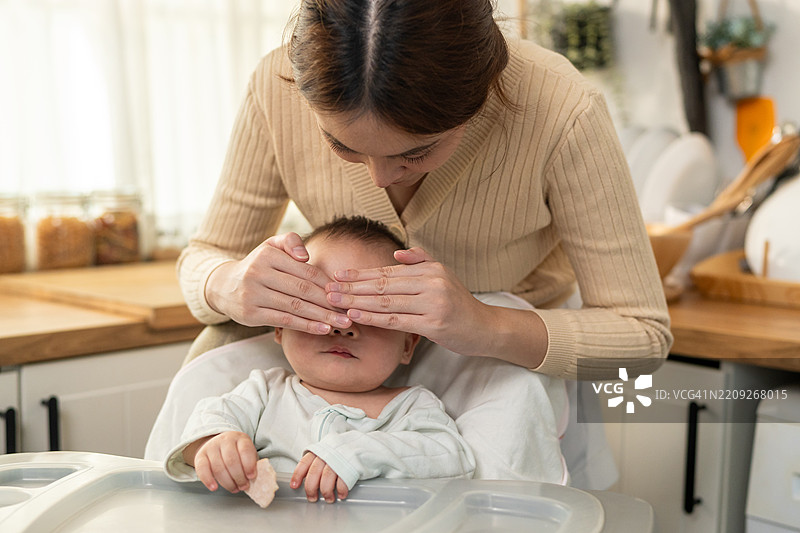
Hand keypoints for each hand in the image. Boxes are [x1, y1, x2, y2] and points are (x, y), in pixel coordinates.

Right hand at [184, 432, 258, 492]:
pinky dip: (208, 480)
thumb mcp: (248, 453)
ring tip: (234, 488)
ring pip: (218, 467)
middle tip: (244, 486)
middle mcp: (225, 440)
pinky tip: (214, 488)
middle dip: (239, 477)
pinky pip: (202, 469)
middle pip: (231, 461)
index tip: (252, 476)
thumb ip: (252, 464)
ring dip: (227, 482)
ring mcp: (211, 447)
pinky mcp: (200, 455)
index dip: (249, 465)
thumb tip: (256, 480)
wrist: (219, 443)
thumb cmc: (237, 452)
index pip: (245, 450)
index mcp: (240, 438)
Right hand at [205, 232, 351, 332]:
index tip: (345, 293)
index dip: (327, 284)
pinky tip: (323, 329)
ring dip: (322, 317)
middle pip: (303, 290)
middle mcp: (258, 273)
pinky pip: (284, 320)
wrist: (223, 286)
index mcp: (268, 255)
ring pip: (295, 307)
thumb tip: (305, 256)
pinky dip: (306, 326)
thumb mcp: (271, 246)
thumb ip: (291, 241)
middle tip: (349, 312)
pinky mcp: (250, 314)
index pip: (306, 271)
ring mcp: (253, 295)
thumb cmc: (257, 265)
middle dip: (329, 302)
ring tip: (342, 323)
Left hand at [291, 452, 348, 502]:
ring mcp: (338, 460)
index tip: (294, 486)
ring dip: (326, 492)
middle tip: (312, 498)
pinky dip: (340, 490)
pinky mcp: (350, 466)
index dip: (298, 475)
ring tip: (328, 498)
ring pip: (327, 478)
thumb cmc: (340, 452)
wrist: (359, 445)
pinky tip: (340, 494)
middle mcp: (327, 454)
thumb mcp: (325, 451)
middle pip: (314, 473)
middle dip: (311, 488)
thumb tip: (304, 478)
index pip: (305, 463)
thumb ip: (315, 461)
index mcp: (319, 451)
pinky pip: (342, 481)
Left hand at [325, 247, 492, 356]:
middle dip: (353, 286)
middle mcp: (432, 282)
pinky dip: (373, 317)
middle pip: (384, 284)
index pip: (388, 271)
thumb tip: (396, 253)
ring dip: (357, 301)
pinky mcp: (434, 324)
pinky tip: (356, 315)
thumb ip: (421, 261)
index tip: (338, 275)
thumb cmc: (460, 305)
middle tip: (328, 288)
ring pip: (386, 301)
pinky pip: (396, 320)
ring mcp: (433, 302)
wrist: (486, 328)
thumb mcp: (444, 276)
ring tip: (335, 301)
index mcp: (431, 269)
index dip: (361, 274)